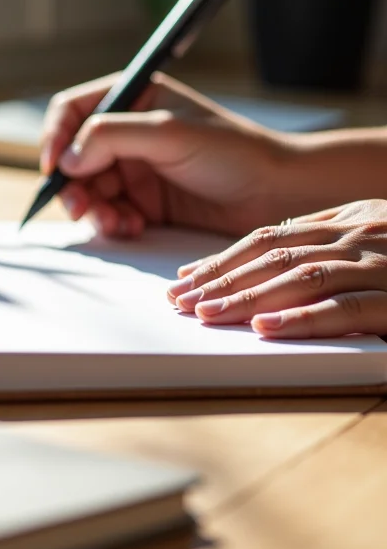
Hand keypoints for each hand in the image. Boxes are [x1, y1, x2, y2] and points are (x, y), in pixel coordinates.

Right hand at [41, 72, 293, 238]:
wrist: (277, 194)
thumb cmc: (234, 152)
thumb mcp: (169, 134)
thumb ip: (111, 137)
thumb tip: (64, 159)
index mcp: (134, 98)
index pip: (73, 111)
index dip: (55, 137)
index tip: (54, 167)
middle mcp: (128, 132)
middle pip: (73, 156)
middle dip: (73, 184)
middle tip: (81, 207)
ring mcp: (135, 168)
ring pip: (88, 189)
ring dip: (93, 209)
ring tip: (114, 223)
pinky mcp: (144, 201)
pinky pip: (109, 213)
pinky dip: (113, 223)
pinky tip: (132, 228)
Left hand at [168, 199, 386, 338]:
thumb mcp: (373, 241)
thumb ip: (324, 245)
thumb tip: (266, 259)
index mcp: (346, 221)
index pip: (268, 238)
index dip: (222, 259)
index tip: (186, 279)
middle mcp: (357, 237)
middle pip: (274, 256)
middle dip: (221, 280)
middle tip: (181, 301)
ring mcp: (378, 265)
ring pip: (300, 278)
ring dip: (248, 297)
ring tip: (208, 314)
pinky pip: (346, 309)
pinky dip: (303, 317)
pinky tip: (266, 327)